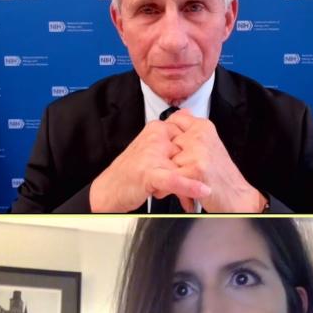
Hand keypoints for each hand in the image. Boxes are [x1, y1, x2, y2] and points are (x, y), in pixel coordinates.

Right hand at [89, 119, 211, 212]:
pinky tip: (203, 190)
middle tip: (202, 186)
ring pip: (184, 165)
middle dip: (196, 171)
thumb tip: (190, 118)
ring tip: (201, 194)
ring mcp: (151, 154)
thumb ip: (171, 135)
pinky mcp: (149, 172)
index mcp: (157, 129)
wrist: (108, 190)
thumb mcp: (152, 148)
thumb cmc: (130, 173)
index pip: (189, 136)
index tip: (204, 167)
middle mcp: (155, 138)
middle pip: (188, 152)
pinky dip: (189, 186)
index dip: (196, 155)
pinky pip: (175, 178)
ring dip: (194, 183)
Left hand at [166, 111, 264, 212]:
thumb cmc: (222, 174)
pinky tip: (177, 188)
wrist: (237, 196)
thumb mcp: (209, 145)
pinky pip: (171, 174)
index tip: (171, 143)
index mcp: (204, 127)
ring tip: (180, 179)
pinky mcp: (195, 169)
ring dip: (168, 171)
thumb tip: (179, 115)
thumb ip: (192, 131)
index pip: (176, 118)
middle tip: (177, 167)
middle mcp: (201, 136)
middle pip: (167, 141)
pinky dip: (169, 185)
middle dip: (168, 156)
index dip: (170, 134)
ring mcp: (198, 151)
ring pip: (166, 158)